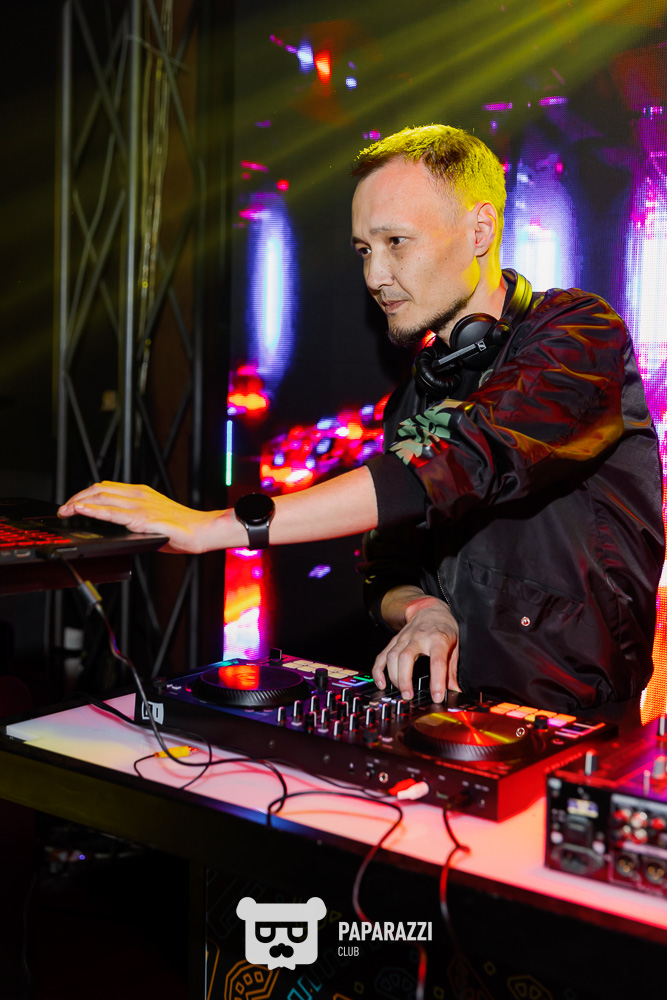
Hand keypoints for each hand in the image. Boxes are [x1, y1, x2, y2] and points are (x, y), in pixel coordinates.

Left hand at [58, 481, 225, 553]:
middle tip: (65, 509)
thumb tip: (120, 527)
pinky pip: (112, 513)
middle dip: (77, 498)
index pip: (106, 488)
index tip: (74, 503)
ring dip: (79, 503)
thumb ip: (137, 519)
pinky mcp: (142, 519)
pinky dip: (93, 510)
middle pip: (99, 490)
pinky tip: (82, 512)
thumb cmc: (184, 528)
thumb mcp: (155, 518)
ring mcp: (140, 506)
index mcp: (142, 493)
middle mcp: (139, 495)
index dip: (86, 494)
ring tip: (67, 510)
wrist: (203, 530)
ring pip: (101, 498)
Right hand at [372, 596, 458, 702]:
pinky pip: (382, 656)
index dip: (437, 681)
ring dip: (394, 677)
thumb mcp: (455, 647)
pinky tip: (382, 683)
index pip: (437, 661)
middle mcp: (418, 637)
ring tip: (402, 692)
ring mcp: (403, 638)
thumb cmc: (444, 629)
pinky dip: (379, 671)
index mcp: (438, 639)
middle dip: (405, 679)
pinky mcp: (394, 641)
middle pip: (407, 657)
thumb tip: (455, 691)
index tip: (437, 696)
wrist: (430, 610)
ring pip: (392, 657)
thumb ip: (452, 671)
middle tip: (409, 696)